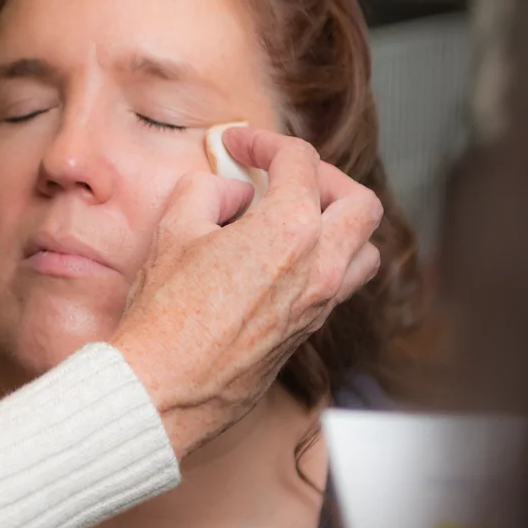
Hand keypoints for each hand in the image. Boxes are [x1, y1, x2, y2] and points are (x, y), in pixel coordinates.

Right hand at [111, 128, 382, 459]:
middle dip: (322, 176)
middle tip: (282, 173)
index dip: (264, 141)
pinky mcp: (308, 331)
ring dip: (338, 223)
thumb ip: (210, 190)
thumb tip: (234, 193)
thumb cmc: (165, 313)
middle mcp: (319, 266)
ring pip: (363, 249)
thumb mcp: (174, 227)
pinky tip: (283, 258)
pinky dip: (325, 258)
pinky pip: (340, 283)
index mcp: (290, 230)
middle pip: (358, 202)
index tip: (238, 144)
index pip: (299, 161)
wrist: (164, 385)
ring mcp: (320, 303)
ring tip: (297, 216)